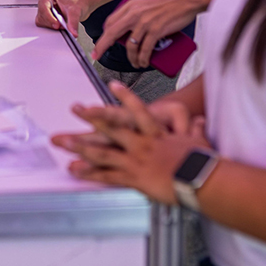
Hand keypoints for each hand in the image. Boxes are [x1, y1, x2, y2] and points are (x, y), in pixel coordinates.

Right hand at [36, 0, 94, 34]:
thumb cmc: (78, 2)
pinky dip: (52, 28)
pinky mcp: (47, 18)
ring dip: (51, 26)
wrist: (83, 5)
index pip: (43, 7)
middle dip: (51, 22)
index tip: (57, 24)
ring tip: (62, 24)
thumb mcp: (76, 11)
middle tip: (62, 25)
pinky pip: (44, 25)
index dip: (49, 17)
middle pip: (41, 16)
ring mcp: (45, 11)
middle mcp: (45, 2)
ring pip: (41, 22)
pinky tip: (60, 25)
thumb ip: (73, 22)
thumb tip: (72, 32)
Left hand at [51, 82, 210, 204]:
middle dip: (91, 117)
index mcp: (156, 132)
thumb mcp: (199, 141)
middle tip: (74, 109)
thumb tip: (199, 121)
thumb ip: (194, 129)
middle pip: (112, 126)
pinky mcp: (134, 178)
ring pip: (103, 151)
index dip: (125, 97)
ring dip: (81, 146)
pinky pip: (108, 176)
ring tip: (62, 142)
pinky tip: (75, 170)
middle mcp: (142, 143)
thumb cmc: (203, 162)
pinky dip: (91, 173)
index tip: (112, 85)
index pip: (138, 110)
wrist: (202, 180)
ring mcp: (135, 160)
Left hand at [95, 0, 203, 67]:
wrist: (186, 2)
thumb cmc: (168, 5)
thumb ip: (133, 15)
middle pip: (112, 33)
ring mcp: (145, 22)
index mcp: (130, 6)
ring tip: (136, 63)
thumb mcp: (144, 5)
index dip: (103, 36)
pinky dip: (143, 59)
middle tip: (97, 56)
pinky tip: (143, 62)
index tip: (98, 45)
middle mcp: (134, 13)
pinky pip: (145, 49)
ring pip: (130, 45)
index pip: (110, 22)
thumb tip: (125, 31)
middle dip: (102, 46)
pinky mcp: (156, 30)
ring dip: (131, 58)